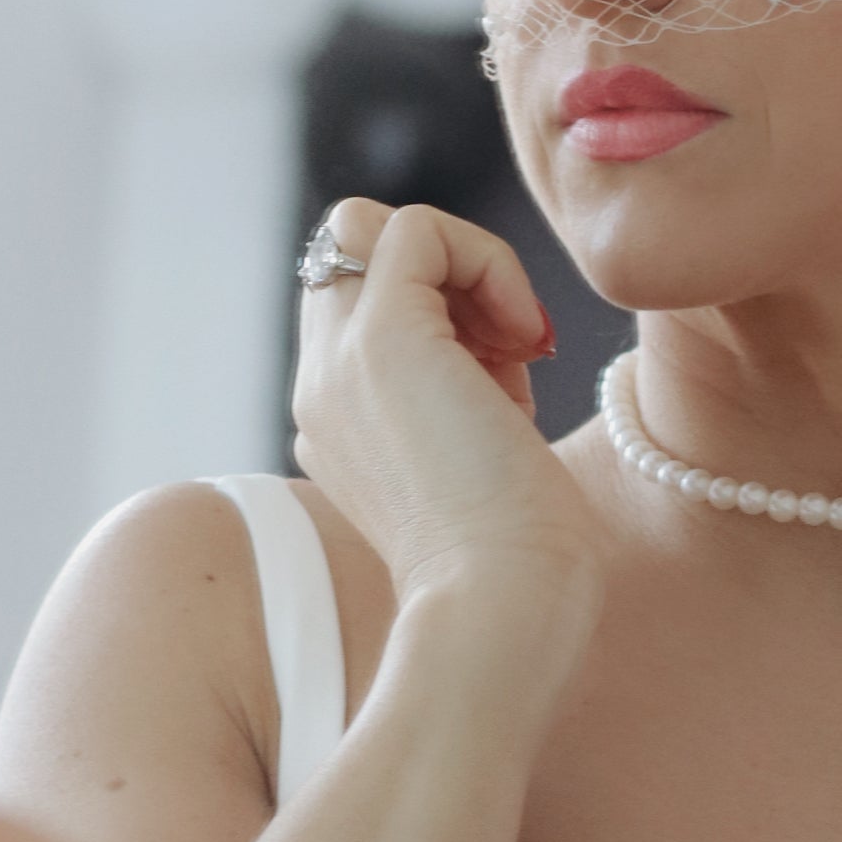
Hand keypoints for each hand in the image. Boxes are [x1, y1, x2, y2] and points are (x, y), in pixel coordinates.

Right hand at [292, 200, 603, 629]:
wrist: (500, 613)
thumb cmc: (518, 570)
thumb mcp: (482, 466)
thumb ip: (466, 400)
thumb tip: (501, 336)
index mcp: (335, 426)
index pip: (364, 312)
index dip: (446, 316)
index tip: (508, 382)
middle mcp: (317, 390)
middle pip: (351, 259)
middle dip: (445, 280)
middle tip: (509, 355)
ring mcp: (337, 363)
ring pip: (369, 228)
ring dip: (466, 268)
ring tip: (516, 353)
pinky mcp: (381, 339)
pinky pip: (419, 228)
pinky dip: (488, 260)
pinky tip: (525, 338)